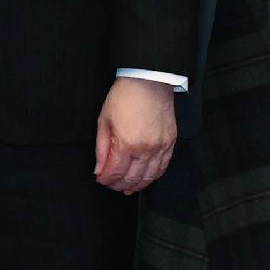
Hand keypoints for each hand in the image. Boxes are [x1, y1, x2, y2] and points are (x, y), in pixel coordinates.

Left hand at [94, 78, 178, 194]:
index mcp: (126, 144)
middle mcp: (145, 149)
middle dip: (118, 185)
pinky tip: (145, 178)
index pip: (115, 172)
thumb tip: (99, 170)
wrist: (148, 82)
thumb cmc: (124, 98)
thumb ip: (102, 149)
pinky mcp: (170, 143)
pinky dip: (153, 176)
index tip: (101, 180)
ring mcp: (160, 147)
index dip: (106, 180)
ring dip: (136, 185)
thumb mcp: (104, 121)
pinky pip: (162, 167)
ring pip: (149, 177)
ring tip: (127, 187)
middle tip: (111, 185)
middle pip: (131, 178)